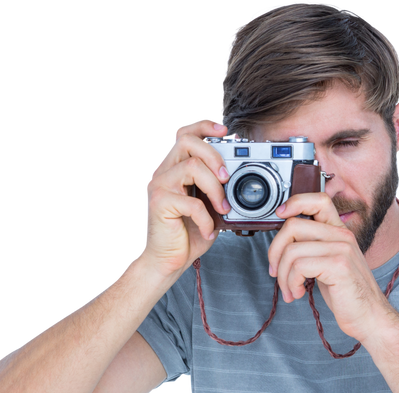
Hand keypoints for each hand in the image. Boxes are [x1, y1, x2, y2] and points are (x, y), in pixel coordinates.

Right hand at [143, 117, 231, 280]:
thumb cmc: (187, 234)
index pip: (184, 133)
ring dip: (215, 188)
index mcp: (172, 167)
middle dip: (214, 155)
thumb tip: (240, 177)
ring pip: (192, 166)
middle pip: (187, 141)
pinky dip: (207, 218)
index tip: (224, 131)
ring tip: (223, 208)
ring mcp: (158, 186)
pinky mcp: (159, 203)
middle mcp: (162, 172)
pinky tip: (209, 231)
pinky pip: (192, 202)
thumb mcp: (206, 205)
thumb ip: (215, 187)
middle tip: (227, 178)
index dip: (203, 125)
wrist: (167, 261)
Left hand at [267, 193, 388, 343]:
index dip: (295, 202)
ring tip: (290, 289)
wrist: (369, 317)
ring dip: (283, 275)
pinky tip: (298, 293)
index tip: (280, 214)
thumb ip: (312, 249)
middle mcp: (342, 236)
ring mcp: (342, 249)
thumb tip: (282, 244)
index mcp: (339, 232)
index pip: (318, 200)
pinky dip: (291, 283)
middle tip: (276, 271)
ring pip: (292, 250)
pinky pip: (299, 266)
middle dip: (275, 251)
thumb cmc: (347, 294)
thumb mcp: (328, 265)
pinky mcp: (338, 266)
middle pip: (293, 226)